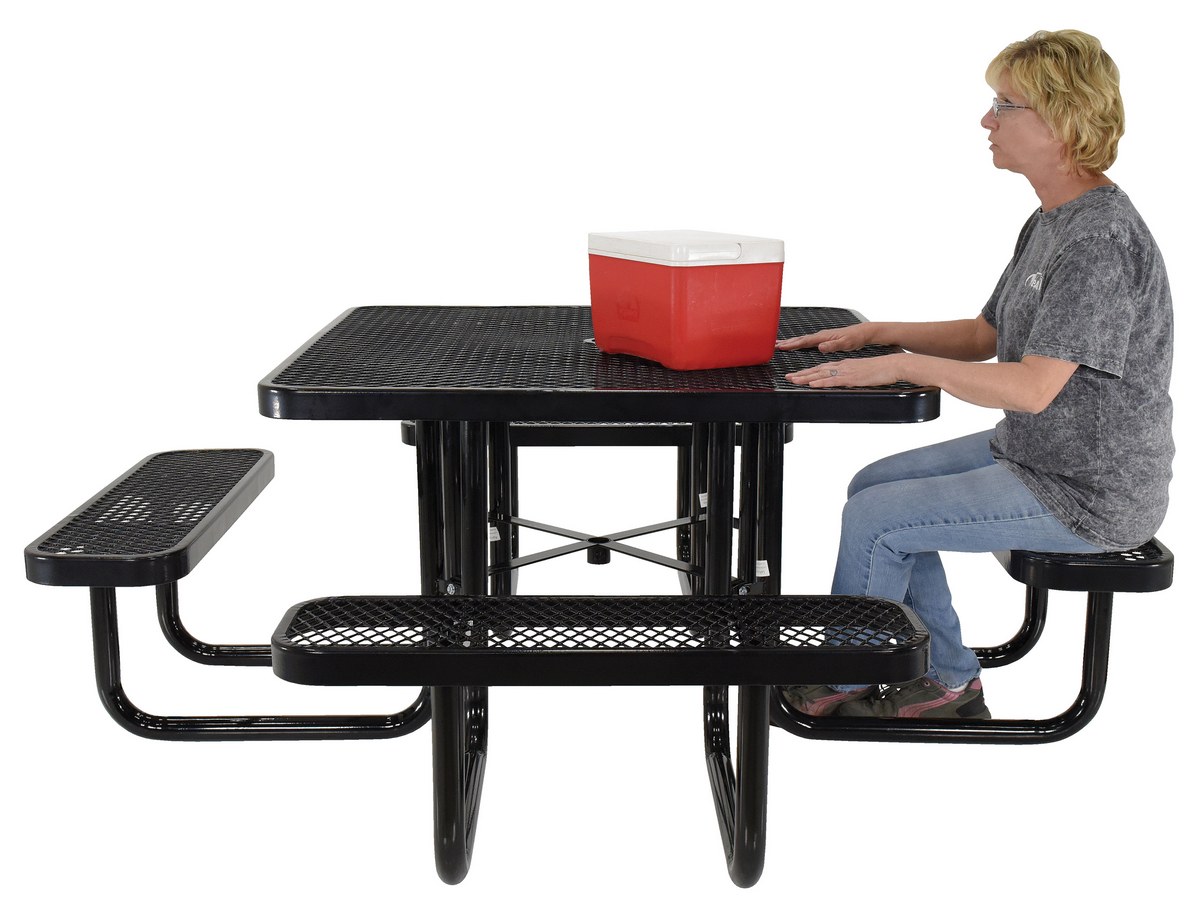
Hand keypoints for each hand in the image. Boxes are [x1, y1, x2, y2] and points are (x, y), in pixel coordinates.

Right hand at [776, 323, 874, 353]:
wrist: (862, 333)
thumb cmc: (855, 338)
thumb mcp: (845, 343)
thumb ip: (833, 345)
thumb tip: (820, 346)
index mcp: (823, 336)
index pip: (804, 341)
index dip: (792, 344)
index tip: (781, 347)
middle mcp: (821, 335)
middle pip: (800, 339)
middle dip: (787, 342)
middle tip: (773, 345)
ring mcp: (822, 336)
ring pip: (802, 339)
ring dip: (791, 342)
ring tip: (780, 344)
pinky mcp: (824, 339)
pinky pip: (807, 341)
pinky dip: (798, 342)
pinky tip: (796, 345)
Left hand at [785, 354, 906, 387]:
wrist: (893, 365)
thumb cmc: (881, 370)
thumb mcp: (862, 373)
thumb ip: (852, 377)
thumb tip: (846, 382)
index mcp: (845, 365)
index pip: (822, 367)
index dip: (809, 371)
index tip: (797, 374)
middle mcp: (843, 366)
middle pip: (818, 369)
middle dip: (802, 374)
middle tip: (788, 377)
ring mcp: (846, 372)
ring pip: (822, 374)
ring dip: (806, 377)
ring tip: (793, 380)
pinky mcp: (852, 378)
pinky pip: (833, 380)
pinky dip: (821, 382)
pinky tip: (812, 384)